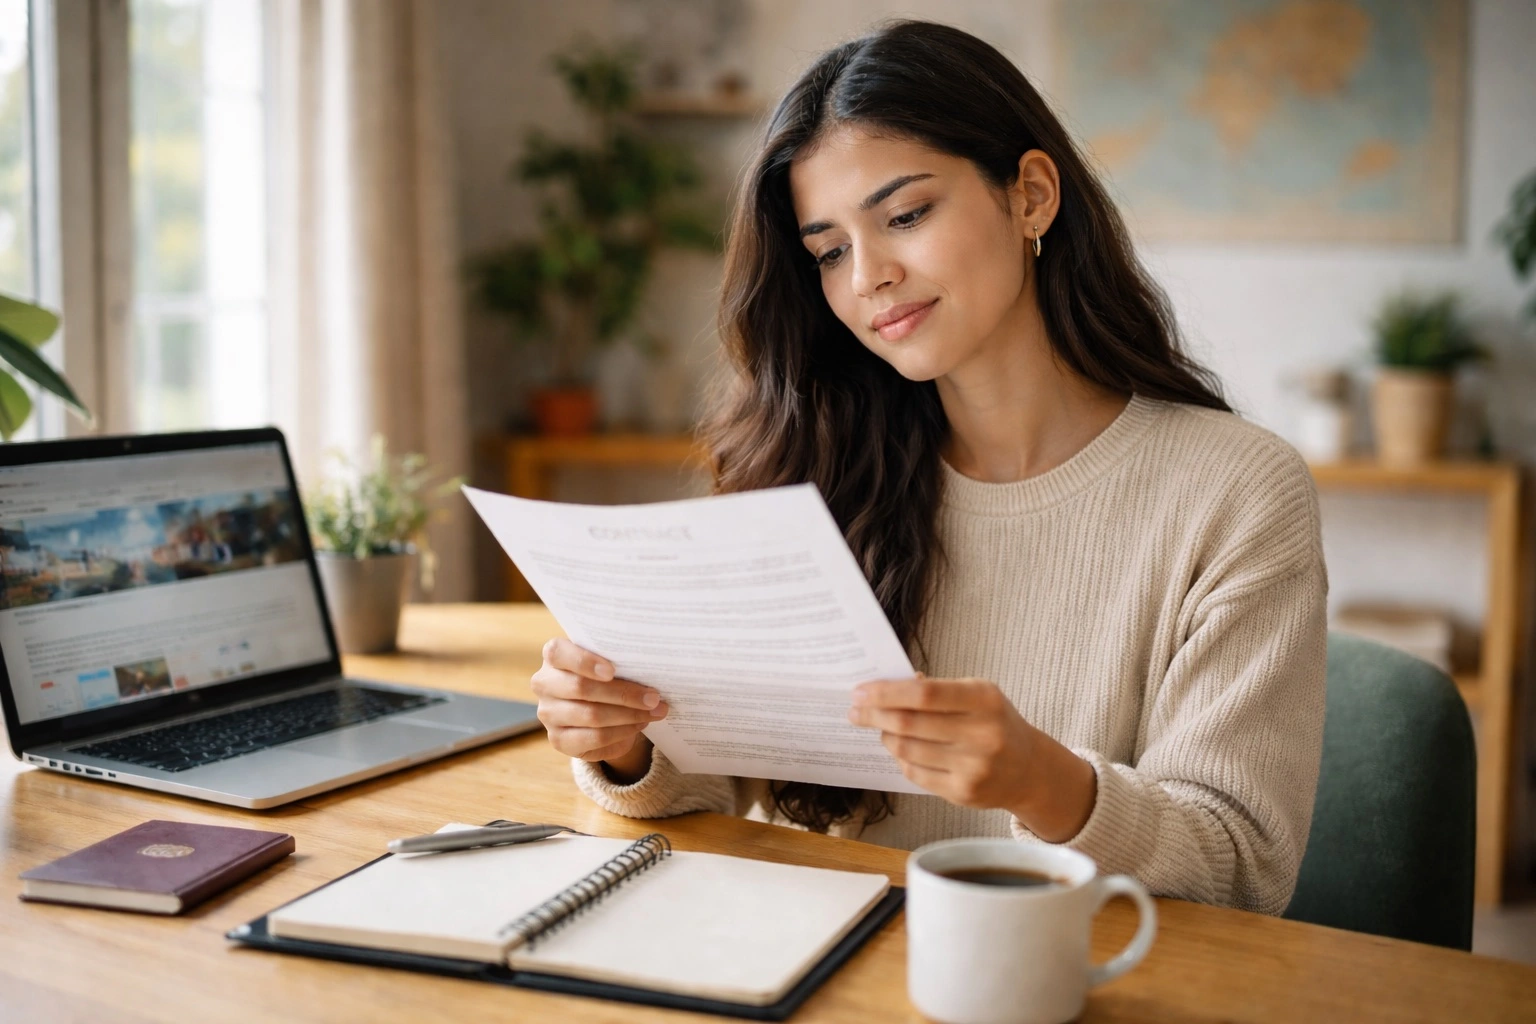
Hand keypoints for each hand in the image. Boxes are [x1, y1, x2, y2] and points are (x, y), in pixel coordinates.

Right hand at [531, 638, 666, 780]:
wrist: (595, 705)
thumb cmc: (605, 674)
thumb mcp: (608, 661)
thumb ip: (618, 659)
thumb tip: (650, 669)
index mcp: (553, 655)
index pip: (559, 653)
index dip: (585, 661)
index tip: (612, 670)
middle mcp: (544, 683)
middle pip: (581, 688)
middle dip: (623, 694)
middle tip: (653, 697)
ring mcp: (548, 713)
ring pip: (591, 716)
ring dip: (628, 715)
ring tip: (653, 712)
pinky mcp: (558, 740)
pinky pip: (594, 739)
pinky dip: (621, 733)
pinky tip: (639, 725)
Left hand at [848, 674, 1095, 841]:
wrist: (1029, 769)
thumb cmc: (994, 722)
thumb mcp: (976, 695)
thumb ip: (936, 689)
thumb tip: (886, 688)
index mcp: (985, 700)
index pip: (924, 694)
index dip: (886, 692)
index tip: (859, 691)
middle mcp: (983, 735)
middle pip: (909, 723)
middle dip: (874, 715)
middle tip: (855, 710)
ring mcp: (974, 767)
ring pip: (906, 750)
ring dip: (885, 736)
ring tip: (881, 727)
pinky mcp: (963, 793)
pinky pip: (914, 773)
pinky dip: (900, 758)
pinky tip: (900, 749)